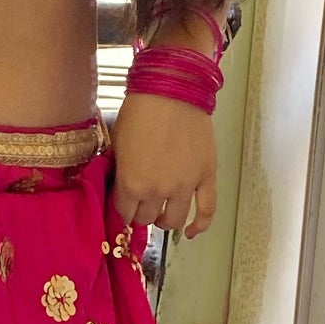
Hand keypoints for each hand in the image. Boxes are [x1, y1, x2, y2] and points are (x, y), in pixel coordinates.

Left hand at [108, 90, 217, 236]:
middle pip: (146, 218)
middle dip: (141, 212)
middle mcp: (157, 191)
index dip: (123, 207)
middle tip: (142, 203)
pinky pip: (206, 210)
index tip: (125, 202)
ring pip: (173, 220)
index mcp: (131, 183)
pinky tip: (191, 233)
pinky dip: (199, 226)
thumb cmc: (140, 110)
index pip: (123, 212)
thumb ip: (121, 170)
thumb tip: (122, 185)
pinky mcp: (206, 177)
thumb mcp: (118, 143)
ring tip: (162, 214)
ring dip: (164, 220)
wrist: (172, 89)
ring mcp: (184, 186)